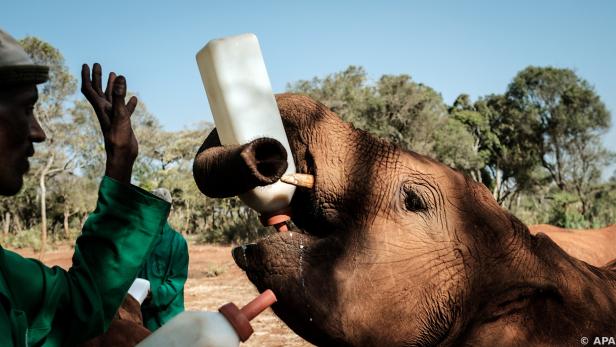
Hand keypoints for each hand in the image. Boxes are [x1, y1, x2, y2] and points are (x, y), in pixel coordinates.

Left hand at [81, 63, 137, 183]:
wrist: (122, 156)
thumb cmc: (118, 138)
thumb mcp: (120, 114)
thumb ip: (118, 96)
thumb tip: (119, 76)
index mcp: (100, 108)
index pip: (89, 89)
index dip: (87, 76)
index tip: (87, 64)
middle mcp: (105, 111)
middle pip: (97, 91)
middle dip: (97, 77)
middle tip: (98, 65)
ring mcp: (113, 117)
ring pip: (110, 98)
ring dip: (111, 87)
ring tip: (115, 75)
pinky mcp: (122, 123)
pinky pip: (124, 109)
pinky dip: (128, 102)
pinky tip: (134, 98)